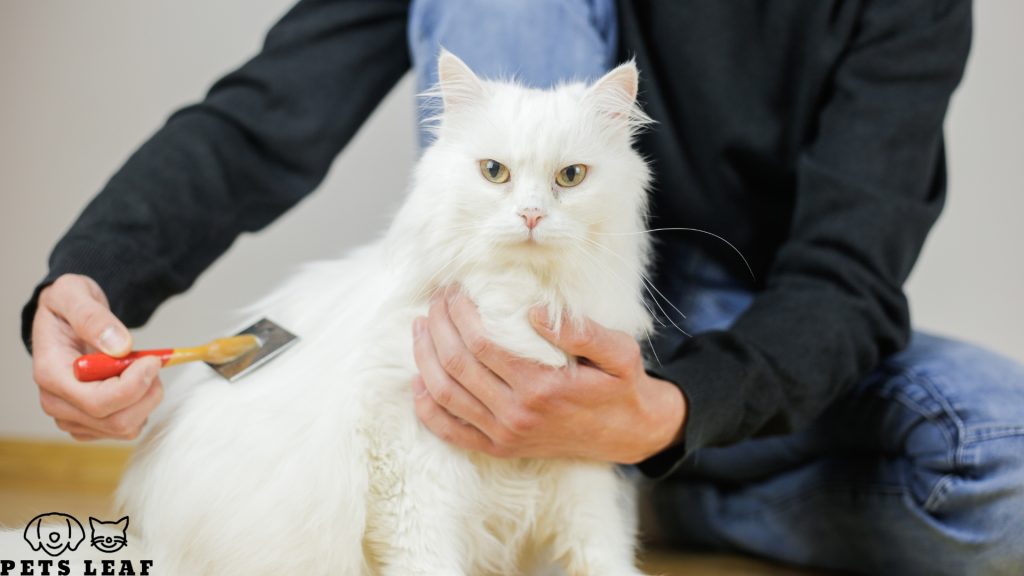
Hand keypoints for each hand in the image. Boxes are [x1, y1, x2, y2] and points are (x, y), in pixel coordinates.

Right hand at [31, 274, 163, 440]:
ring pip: (125, 428)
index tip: (152, 360)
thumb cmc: (68, 305)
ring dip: (146, 399)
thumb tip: (119, 346)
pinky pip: (125, 429)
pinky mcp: (87, 424)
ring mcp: (71, 417)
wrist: (66, 318)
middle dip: (146, 393)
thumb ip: (93, 318)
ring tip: (141, 368)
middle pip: (116, 422)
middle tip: (153, 362)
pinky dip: (139, 406)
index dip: (135, 385)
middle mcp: (56, 403)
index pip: (98, 402)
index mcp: (51, 374)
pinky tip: (134, 381)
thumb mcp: (74, 293)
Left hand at [411, 288, 685, 463]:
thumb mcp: (619, 352)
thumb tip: (533, 312)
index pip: (481, 343)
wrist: (630, 434)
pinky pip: (451, 431)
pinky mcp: (499, 448)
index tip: (455, 291)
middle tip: (435, 300)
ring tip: (420, 327)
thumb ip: (581, 331)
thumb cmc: (621, 385)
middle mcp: (516, 414)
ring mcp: (504, 435)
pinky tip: (418, 381)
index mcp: (541, 387)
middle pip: (456, 364)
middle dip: (439, 326)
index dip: (460, 313)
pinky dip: (427, 408)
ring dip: (425, 358)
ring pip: (445, 395)